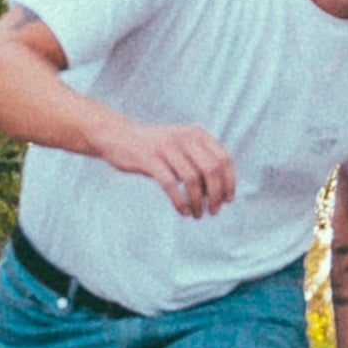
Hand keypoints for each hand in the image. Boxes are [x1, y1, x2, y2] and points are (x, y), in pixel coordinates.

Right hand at [116, 117, 236, 217]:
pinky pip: (171, 185)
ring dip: (198, 202)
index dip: (229, 181)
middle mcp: (184, 137)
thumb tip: (218, 194)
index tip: (227, 200)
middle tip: (213, 211)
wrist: (118, 136)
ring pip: (192, 180)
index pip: (223, 158)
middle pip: (211, 170)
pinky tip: (183, 211)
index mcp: (196, 133)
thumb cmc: (154, 149)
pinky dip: (180, 202)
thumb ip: (199, 164)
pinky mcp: (150, 159)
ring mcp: (166, 147)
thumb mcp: (180, 149)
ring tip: (197, 214)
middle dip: (216, 195)